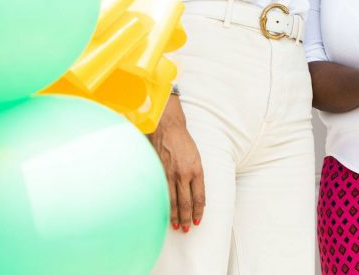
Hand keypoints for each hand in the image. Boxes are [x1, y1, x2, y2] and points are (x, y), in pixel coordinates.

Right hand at [148, 95, 204, 232]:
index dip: (198, 211)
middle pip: (186, 203)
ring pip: (172, 201)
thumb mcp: (196, 159)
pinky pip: (161, 193)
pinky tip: (163, 213)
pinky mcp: (158, 173)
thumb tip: (196, 196)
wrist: (168, 129)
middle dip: (186, 218)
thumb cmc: (184, 143)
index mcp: (197, 170)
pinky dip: (163, 205)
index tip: (197, 221)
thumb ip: (196, 177)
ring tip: (175, 226)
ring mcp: (169, 174)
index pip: (199, 197)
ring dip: (174, 216)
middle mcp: (184, 174)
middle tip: (186, 229)